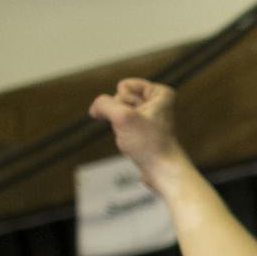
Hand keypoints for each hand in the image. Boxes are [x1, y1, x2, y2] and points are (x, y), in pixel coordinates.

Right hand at [86, 78, 187, 192]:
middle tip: (136, 130)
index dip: (124, 102)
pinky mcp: (142, 129)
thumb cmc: (150, 144)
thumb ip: (104, 104)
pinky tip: (132, 142)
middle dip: (121, 114)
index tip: (137, 118)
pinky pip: (122, 124)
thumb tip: (95, 109)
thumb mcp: (123, 117)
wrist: (162, 170)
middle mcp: (156, 102)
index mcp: (160, 93)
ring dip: (120, 125)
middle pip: (120, 98)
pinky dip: (122, 133)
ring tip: (135, 137)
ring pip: (119, 111)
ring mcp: (148, 116)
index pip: (124, 86)